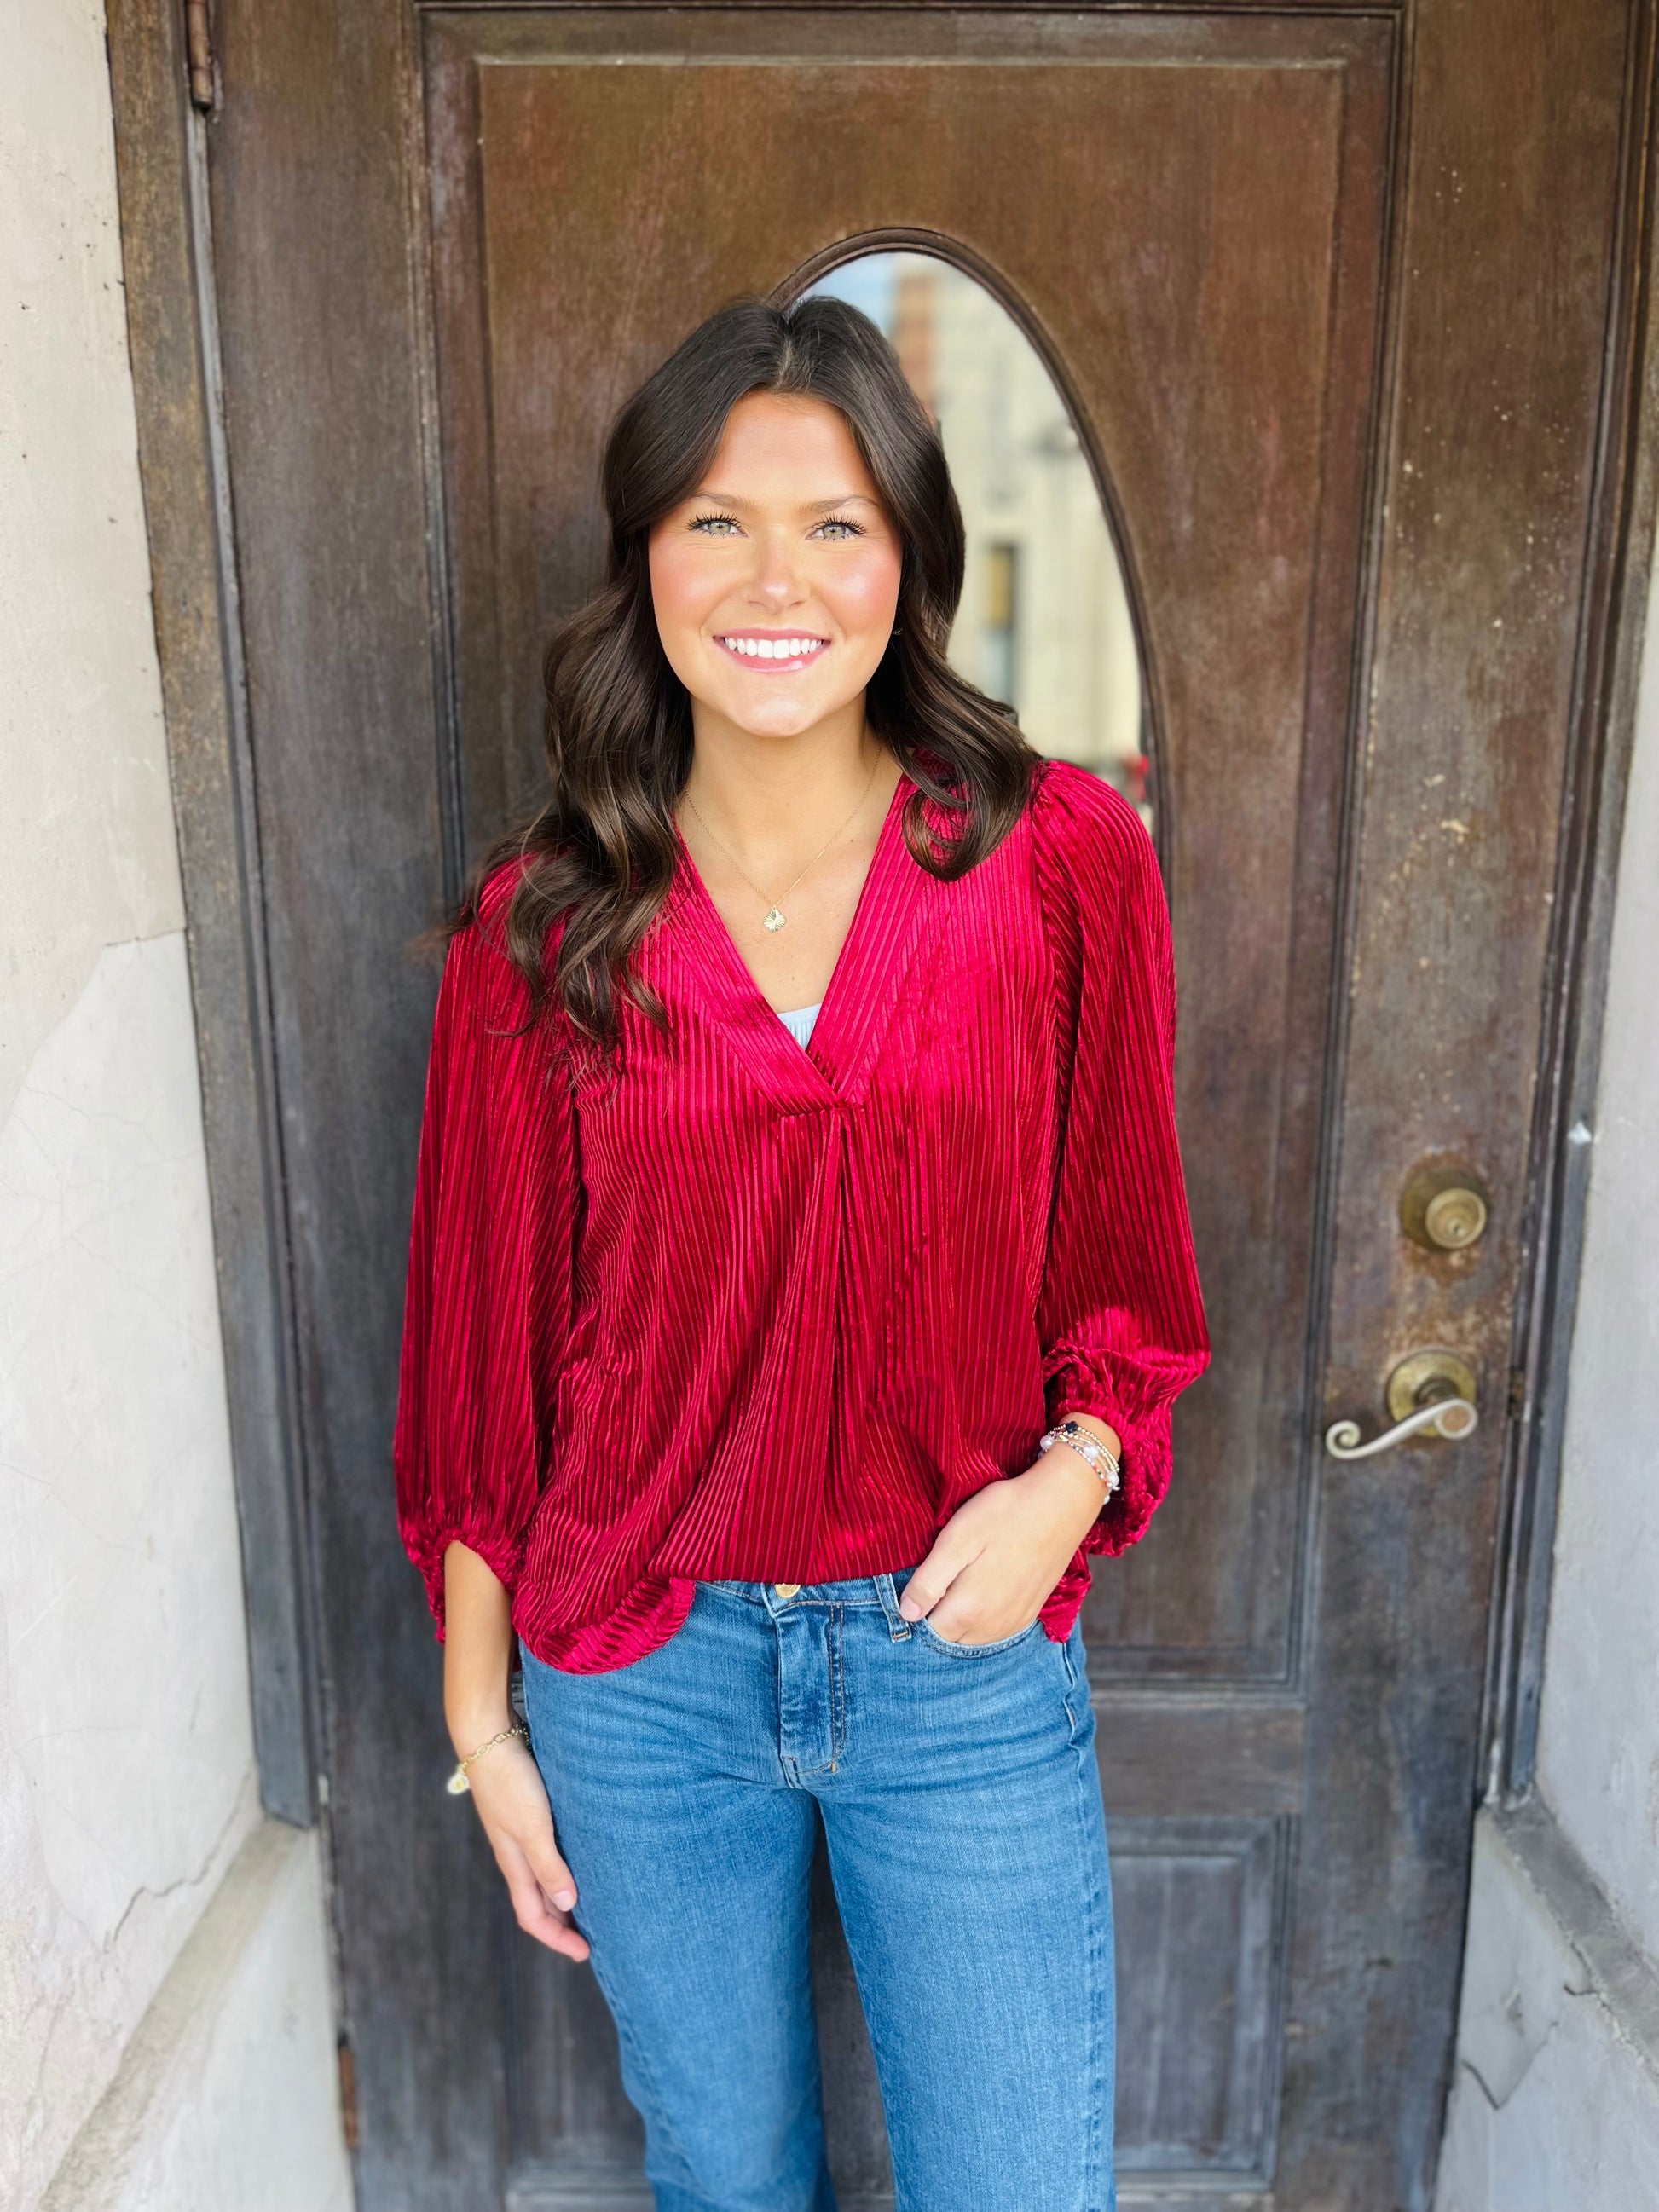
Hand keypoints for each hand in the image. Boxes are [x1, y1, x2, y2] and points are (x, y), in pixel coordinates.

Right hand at [458, 1729, 589, 1961]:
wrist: (487, 1738)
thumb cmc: (510, 1782)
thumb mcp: (533, 1827)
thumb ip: (549, 1865)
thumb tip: (568, 1905)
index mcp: (514, 1864)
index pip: (533, 1917)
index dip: (557, 1939)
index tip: (585, 1954)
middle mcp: (516, 1854)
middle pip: (539, 1901)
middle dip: (563, 1923)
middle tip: (593, 1936)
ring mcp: (519, 1833)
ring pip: (543, 1877)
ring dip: (564, 1895)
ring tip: (592, 1903)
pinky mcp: (527, 1811)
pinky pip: (546, 1851)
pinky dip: (562, 1866)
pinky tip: (580, 1857)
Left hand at [897, 1422, 1119, 1645]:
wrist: (1061, 1504)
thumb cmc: (1004, 1513)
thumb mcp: (957, 1538)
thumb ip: (929, 1581)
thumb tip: (907, 1613)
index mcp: (969, 1609)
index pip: (927, 1629)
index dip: (916, 1608)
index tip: (917, 1583)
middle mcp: (992, 1625)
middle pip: (949, 1637)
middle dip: (936, 1617)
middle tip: (936, 1579)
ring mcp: (1014, 1621)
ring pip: (972, 1638)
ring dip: (959, 1620)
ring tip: (958, 1583)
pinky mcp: (1030, 1613)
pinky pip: (996, 1632)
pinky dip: (982, 1620)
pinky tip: (982, 1592)